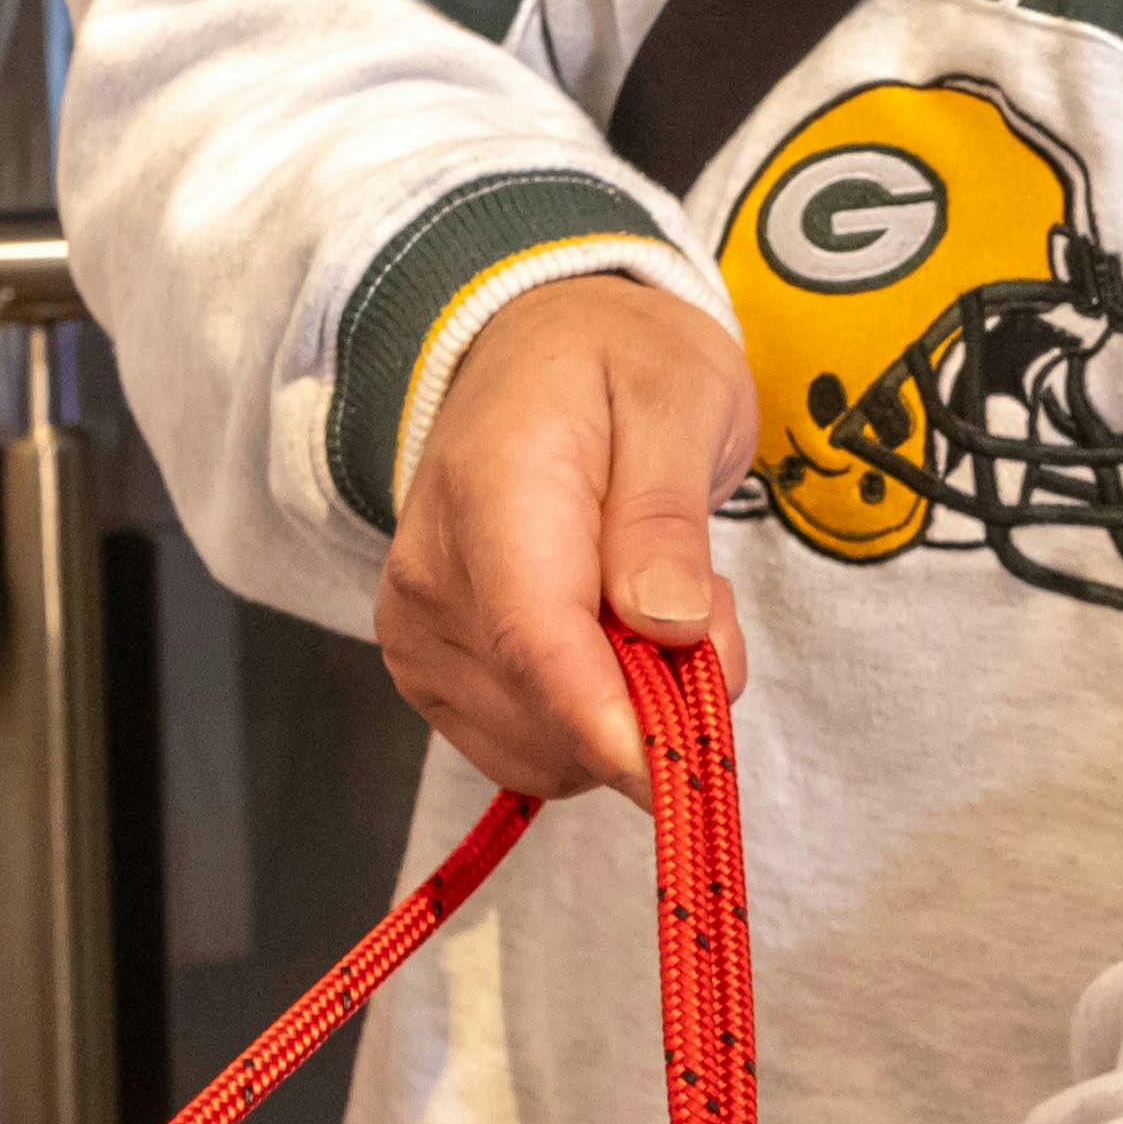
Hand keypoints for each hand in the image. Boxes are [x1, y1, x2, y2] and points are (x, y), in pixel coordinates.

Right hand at [386, 273, 752, 801]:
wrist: (535, 351)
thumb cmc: (616, 365)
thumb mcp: (681, 397)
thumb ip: (668, 514)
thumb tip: (666, 623)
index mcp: (492, 493)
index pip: (536, 639)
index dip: (609, 722)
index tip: (676, 772)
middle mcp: (431, 578)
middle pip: (546, 713)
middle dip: (653, 698)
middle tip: (701, 596)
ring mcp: (421, 635)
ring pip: (544, 750)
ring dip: (627, 708)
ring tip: (652, 594)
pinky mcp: (433, 674)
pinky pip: (531, 750)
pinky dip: (593, 718)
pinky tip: (613, 634)